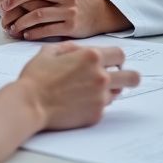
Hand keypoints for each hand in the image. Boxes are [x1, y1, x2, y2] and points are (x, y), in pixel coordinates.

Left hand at [0, 0, 125, 38]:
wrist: (96, 16)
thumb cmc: (71, 1)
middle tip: (3, 6)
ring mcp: (70, 10)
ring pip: (38, 13)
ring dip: (21, 21)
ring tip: (12, 26)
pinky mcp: (71, 27)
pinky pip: (46, 30)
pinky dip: (32, 32)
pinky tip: (25, 34)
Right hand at [17, 43, 139, 129]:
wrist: (29, 104)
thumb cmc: (37, 77)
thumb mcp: (50, 51)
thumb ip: (71, 47)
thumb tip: (82, 50)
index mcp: (92, 57)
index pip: (120, 55)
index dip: (115, 58)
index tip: (110, 63)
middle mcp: (101, 77)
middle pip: (132, 77)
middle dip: (127, 76)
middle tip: (116, 79)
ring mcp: (100, 97)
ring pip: (118, 93)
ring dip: (108, 91)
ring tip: (87, 92)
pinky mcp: (96, 114)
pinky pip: (103, 107)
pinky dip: (94, 105)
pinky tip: (77, 103)